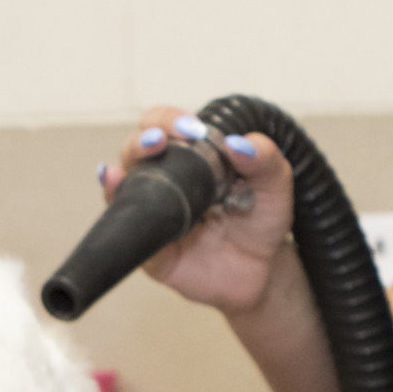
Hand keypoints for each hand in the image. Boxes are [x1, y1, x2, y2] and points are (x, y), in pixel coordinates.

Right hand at [101, 109, 293, 313]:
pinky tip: (116, 188)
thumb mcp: (275, 185)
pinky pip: (126, 229)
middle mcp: (166, 179)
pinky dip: (118, 207)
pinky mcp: (150, 248)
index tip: (190, 128)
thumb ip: (265, 159)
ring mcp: (154, 211)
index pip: (165, 126)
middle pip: (135, 148)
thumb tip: (237, 142)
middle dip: (142, 138)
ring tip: (133, 165)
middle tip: (160, 140)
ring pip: (122, 183)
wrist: (263, 272)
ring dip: (123, 169)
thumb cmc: (261, 223)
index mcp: (191, 157)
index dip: (169, 119)